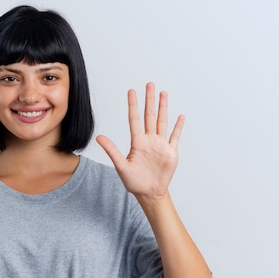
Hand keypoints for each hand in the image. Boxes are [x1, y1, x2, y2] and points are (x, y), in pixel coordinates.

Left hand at [96, 83, 183, 199]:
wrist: (149, 193)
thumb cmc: (134, 182)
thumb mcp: (121, 166)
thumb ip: (111, 150)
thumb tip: (99, 138)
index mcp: (137, 142)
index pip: (134, 119)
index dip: (133, 105)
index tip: (131, 91)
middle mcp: (149, 140)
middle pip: (149, 116)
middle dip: (149, 100)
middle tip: (150, 84)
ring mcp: (160, 145)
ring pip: (162, 122)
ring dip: (163, 108)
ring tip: (163, 94)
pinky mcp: (170, 152)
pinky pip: (175, 137)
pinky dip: (178, 127)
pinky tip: (180, 116)